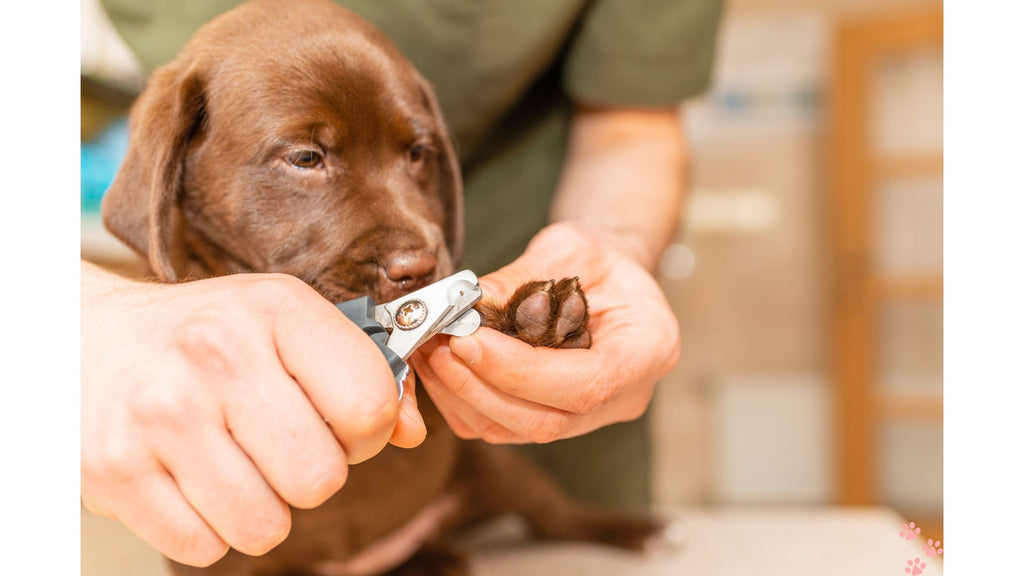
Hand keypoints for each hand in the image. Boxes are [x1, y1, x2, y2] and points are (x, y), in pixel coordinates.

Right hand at [81, 263, 425, 565]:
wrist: (78, 338)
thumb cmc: (200, 336)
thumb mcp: (282, 325)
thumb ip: (359, 374)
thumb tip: (411, 433)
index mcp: (276, 308)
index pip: (370, 405)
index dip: (366, 430)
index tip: (338, 421)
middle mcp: (218, 354)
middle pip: (321, 478)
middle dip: (312, 474)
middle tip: (281, 446)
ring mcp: (162, 414)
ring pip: (266, 525)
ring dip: (262, 508)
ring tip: (234, 462)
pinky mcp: (115, 470)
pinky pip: (207, 547)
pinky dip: (209, 527)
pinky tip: (191, 477)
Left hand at [410, 222, 679, 443]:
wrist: (607, 277)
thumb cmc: (599, 259)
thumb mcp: (571, 247)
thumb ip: (525, 277)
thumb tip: (470, 303)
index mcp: (648, 351)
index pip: (585, 385)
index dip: (521, 372)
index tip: (469, 340)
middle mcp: (623, 397)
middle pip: (547, 421)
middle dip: (482, 386)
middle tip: (438, 346)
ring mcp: (588, 418)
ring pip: (517, 431)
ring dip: (463, 395)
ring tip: (430, 349)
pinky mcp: (552, 419)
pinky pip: (500, 428)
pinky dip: (462, 401)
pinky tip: (439, 365)